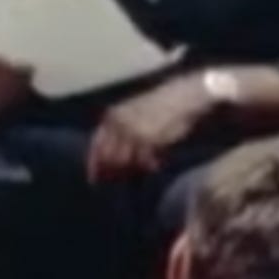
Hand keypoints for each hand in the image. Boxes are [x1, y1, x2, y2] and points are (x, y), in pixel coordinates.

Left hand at [87, 78, 209, 180]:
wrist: (183, 96)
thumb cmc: (161, 104)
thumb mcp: (134, 113)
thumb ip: (122, 131)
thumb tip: (114, 155)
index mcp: (113, 115)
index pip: (97, 144)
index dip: (94, 163)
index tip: (94, 178)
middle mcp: (119, 123)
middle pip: (108, 157)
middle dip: (111, 172)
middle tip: (117, 182)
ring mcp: (133, 131)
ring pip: (124, 161)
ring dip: (131, 170)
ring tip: (140, 173)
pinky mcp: (149, 139)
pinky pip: (143, 160)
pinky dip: (148, 166)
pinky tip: (155, 166)